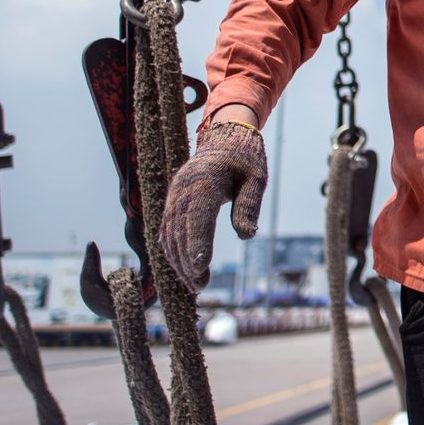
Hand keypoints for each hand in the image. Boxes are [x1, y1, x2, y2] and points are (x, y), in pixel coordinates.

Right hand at [160, 120, 268, 290]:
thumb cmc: (245, 159)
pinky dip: (172, 250)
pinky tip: (182, 269)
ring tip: (193, 285)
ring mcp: (175, 194)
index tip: (200, 269)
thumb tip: (246, 235)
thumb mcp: (257, 178)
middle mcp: (184, 188)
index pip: (198, 216)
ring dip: (178, 260)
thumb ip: (249, 205)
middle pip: (180, 229)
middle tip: (199, 287)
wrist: (225, 137)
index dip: (197, 244)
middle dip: (187, 260)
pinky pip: (167, 228)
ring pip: (169, 232)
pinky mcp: (173, 201)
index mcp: (206, 179)